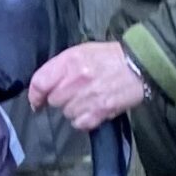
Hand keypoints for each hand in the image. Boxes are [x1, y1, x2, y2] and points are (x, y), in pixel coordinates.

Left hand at [26, 41, 147, 131]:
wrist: (140, 65)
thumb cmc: (111, 57)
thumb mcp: (82, 51)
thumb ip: (62, 66)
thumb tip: (45, 85)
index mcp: (69, 61)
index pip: (39, 82)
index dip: (35, 95)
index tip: (36, 102)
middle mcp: (75, 80)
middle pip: (53, 101)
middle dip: (60, 99)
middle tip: (75, 93)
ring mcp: (87, 97)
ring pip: (67, 113)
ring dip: (74, 110)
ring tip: (88, 99)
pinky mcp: (99, 112)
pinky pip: (79, 124)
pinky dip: (84, 120)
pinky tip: (93, 110)